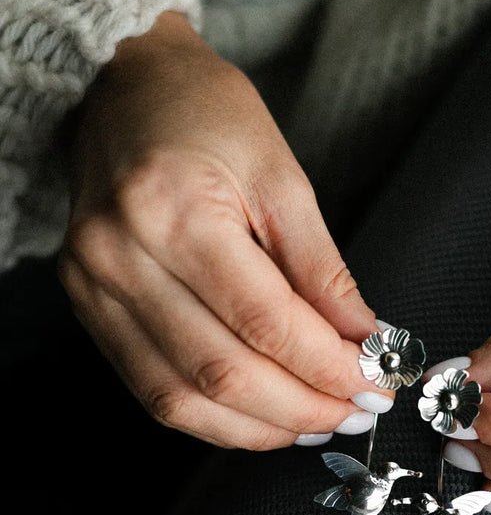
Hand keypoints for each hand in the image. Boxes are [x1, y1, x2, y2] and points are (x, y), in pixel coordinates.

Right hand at [59, 12, 389, 448]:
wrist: (122, 87)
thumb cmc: (204, 114)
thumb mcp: (281, 176)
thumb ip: (322, 270)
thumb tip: (366, 342)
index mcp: (173, 210)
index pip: (265, 322)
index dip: (328, 367)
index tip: (375, 384)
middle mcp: (121, 258)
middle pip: (223, 373)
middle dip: (303, 408)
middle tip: (356, 412)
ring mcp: (95, 290)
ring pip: (183, 399)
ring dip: (260, 427)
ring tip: (317, 424)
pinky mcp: (90, 311)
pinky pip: (154, 392)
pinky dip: (216, 418)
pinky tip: (263, 418)